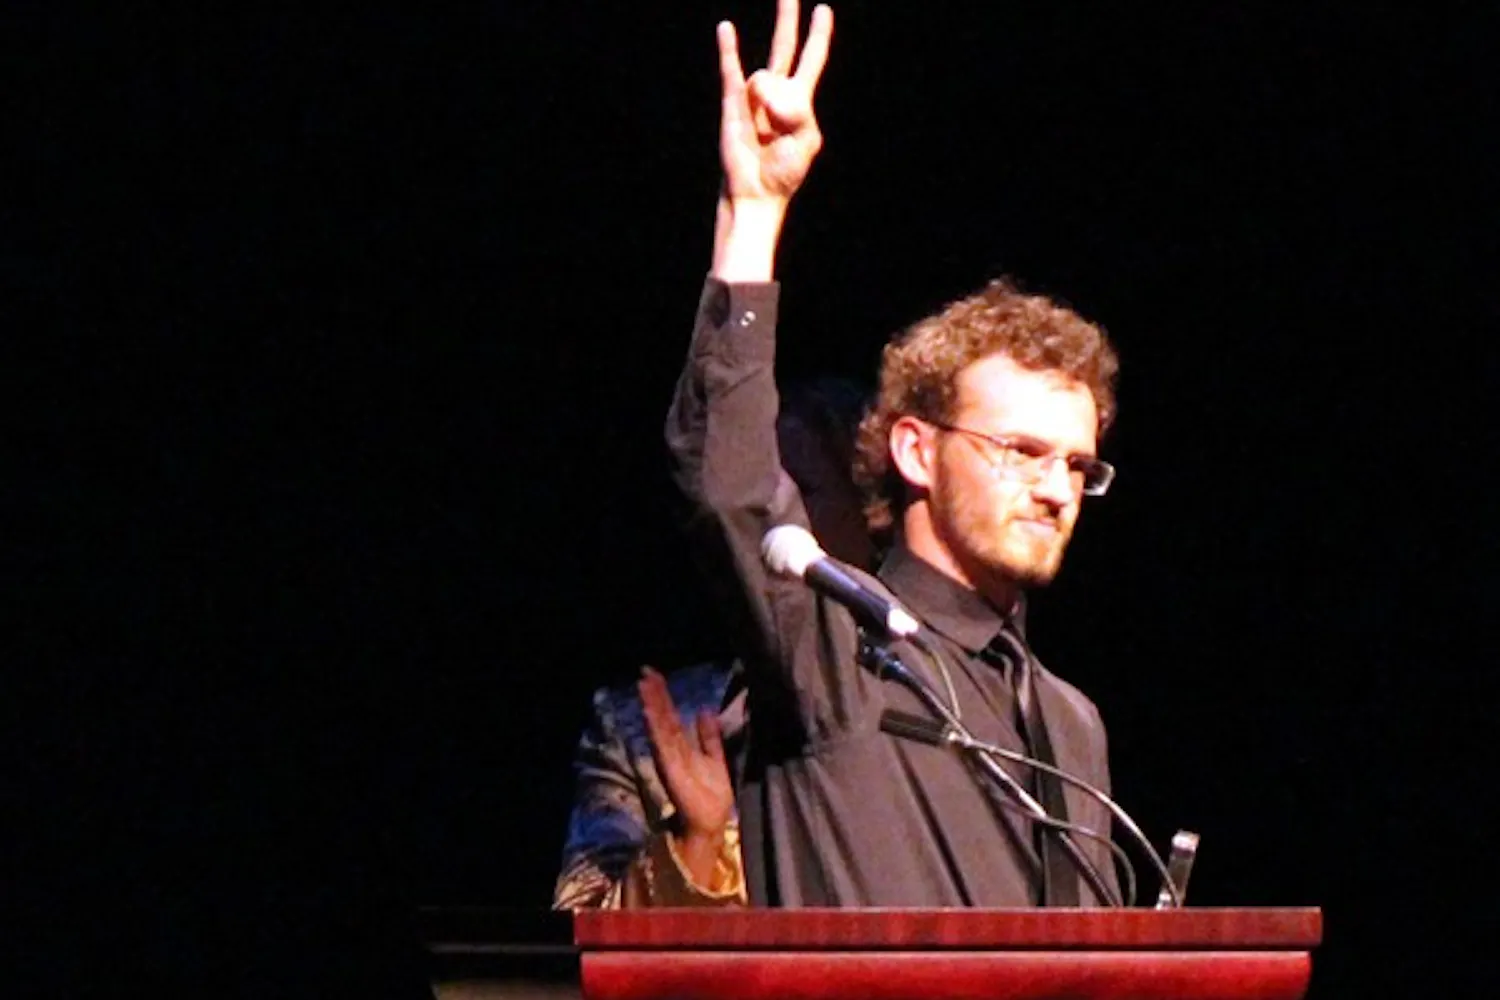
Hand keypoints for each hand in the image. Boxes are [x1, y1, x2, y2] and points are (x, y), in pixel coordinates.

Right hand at [638, 667, 734, 843]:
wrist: (710, 821)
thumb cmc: (712, 794)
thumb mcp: (715, 757)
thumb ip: (709, 736)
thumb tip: (704, 709)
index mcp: (682, 747)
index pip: (670, 716)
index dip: (662, 696)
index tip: (654, 675)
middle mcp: (672, 750)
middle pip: (662, 717)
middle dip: (655, 694)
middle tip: (645, 670)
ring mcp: (669, 758)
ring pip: (660, 726)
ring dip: (652, 705)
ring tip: (644, 684)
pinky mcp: (670, 767)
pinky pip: (662, 743)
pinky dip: (655, 727)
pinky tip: (649, 711)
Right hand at [717, 0, 833, 205]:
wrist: (756, 192)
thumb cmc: (784, 172)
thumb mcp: (806, 140)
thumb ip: (797, 111)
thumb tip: (768, 90)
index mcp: (800, 102)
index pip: (811, 60)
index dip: (818, 35)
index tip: (823, 10)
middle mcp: (776, 93)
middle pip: (784, 46)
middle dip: (788, 19)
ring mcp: (753, 96)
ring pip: (766, 78)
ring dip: (770, 102)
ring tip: (766, 131)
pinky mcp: (732, 103)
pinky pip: (731, 70)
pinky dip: (729, 49)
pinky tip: (726, 28)